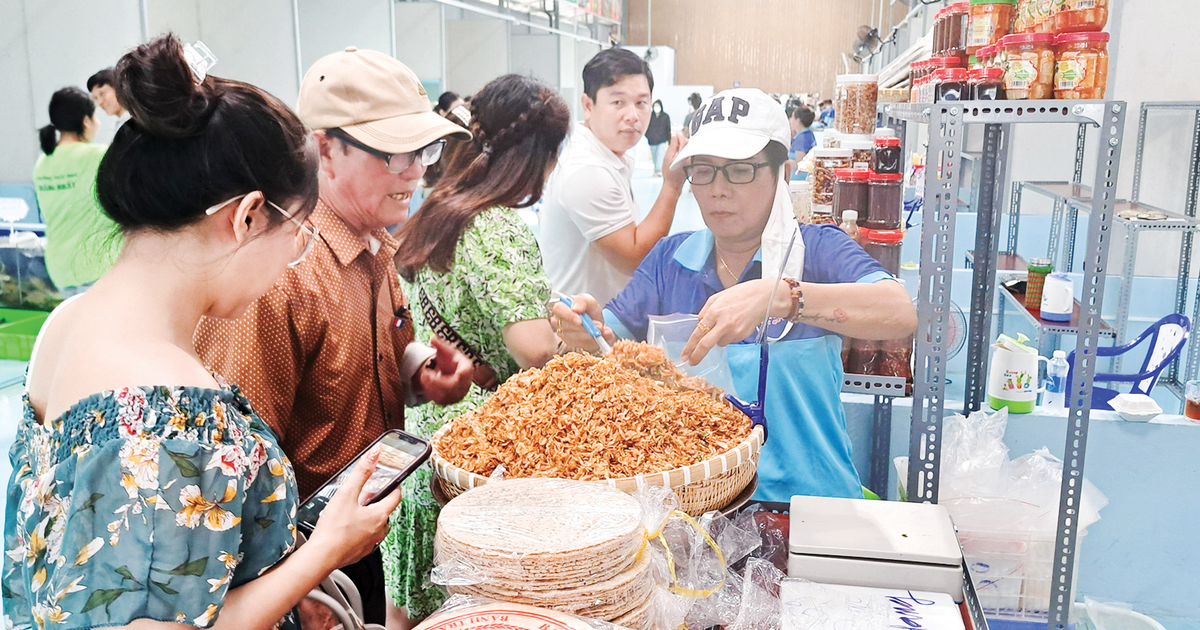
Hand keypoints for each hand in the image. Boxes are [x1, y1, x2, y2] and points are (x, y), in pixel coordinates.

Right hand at [306, 445, 402, 570]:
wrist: (321, 556)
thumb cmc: (334, 528)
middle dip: (377, 502)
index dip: (395, 487)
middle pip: (385, 511)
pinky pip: (365, 538)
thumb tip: (375, 454)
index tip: (392, 481)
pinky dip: (360, 530)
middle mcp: (379, 531)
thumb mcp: (347, 494)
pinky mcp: (359, 552)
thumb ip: (362, 472)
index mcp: (380, 515)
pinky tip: (346, 527)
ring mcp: (370, 543)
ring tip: (354, 511)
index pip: (396, 497)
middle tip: (365, 495)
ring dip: (369, 517)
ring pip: (375, 526)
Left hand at [419, 337, 472, 404]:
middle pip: (452, 388)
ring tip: (423, 378)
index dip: (448, 374)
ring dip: (431, 388)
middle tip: (423, 374)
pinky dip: (430, 393)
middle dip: (436, 382)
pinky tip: (426, 384)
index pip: (462, 375)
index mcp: (467, 369)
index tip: (433, 370)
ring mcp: (458, 394)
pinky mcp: (450, 401)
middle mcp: (465, 384)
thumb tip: (432, 338)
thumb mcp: (446, 351)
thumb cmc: (451, 360)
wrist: (453, 372)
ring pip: (444, 397)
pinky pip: (439, 401)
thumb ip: (440, 345)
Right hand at [547, 294, 614, 352]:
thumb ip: (582, 301)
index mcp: (561, 306)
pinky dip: (589, 341)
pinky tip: (596, 337)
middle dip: (583, 328)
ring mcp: (561, 332)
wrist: (596, 323)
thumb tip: (576, 308)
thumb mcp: (589, 301)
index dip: (569, 315)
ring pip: (572, 336)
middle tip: (598, 326)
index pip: (558, 309)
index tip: (580, 321)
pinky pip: (578, 344)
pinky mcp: (568, 342)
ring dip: (588, 335)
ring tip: (599, 331)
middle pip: (566, 325)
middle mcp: (558, 320)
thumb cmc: (589, 309)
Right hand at [662, 133, 688, 190]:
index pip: (685, 141)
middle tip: (675, 143)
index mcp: (684, 156)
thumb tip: (675, 136)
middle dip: (682, 141)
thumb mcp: (667, 157)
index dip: (680, 137)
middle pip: (689, 144)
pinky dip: (685, 152)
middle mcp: (690, 158)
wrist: (673, 184)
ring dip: (684, 146)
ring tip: (677, 150)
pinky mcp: (693, 163)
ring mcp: (693, 161)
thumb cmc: (669, 173)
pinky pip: (691, 154)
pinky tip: (680, 156)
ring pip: (690, 149)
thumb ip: (672, 146)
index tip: (676, 136)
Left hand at [681, 279, 790, 364]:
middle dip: (696, 355)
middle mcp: (723, 323)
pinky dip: (728, 335)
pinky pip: (729, 340)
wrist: (762, 298)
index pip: (698, 333)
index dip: (690, 346)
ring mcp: (734, 331)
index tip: (684, 355)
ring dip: (718, 337)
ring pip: (719, 342)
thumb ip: (705, 311)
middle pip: (706, 345)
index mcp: (714, 311)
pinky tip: (735, 324)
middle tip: (691, 362)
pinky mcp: (742, 336)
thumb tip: (698, 324)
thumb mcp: (717, 297)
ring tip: (727, 323)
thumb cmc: (739, 295)